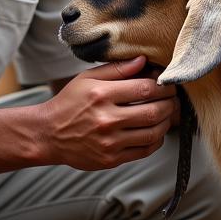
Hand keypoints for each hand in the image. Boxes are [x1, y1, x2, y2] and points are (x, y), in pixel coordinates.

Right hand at [40, 55, 177, 169]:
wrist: (47, 134)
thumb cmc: (69, 103)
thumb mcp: (87, 79)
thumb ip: (116, 69)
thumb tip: (143, 60)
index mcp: (101, 95)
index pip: (145, 88)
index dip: (163, 85)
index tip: (168, 83)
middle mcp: (106, 119)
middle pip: (154, 112)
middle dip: (170, 104)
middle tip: (173, 99)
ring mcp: (109, 142)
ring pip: (153, 133)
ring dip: (166, 122)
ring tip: (166, 114)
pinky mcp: (111, 159)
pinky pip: (144, 151)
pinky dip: (156, 140)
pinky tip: (155, 131)